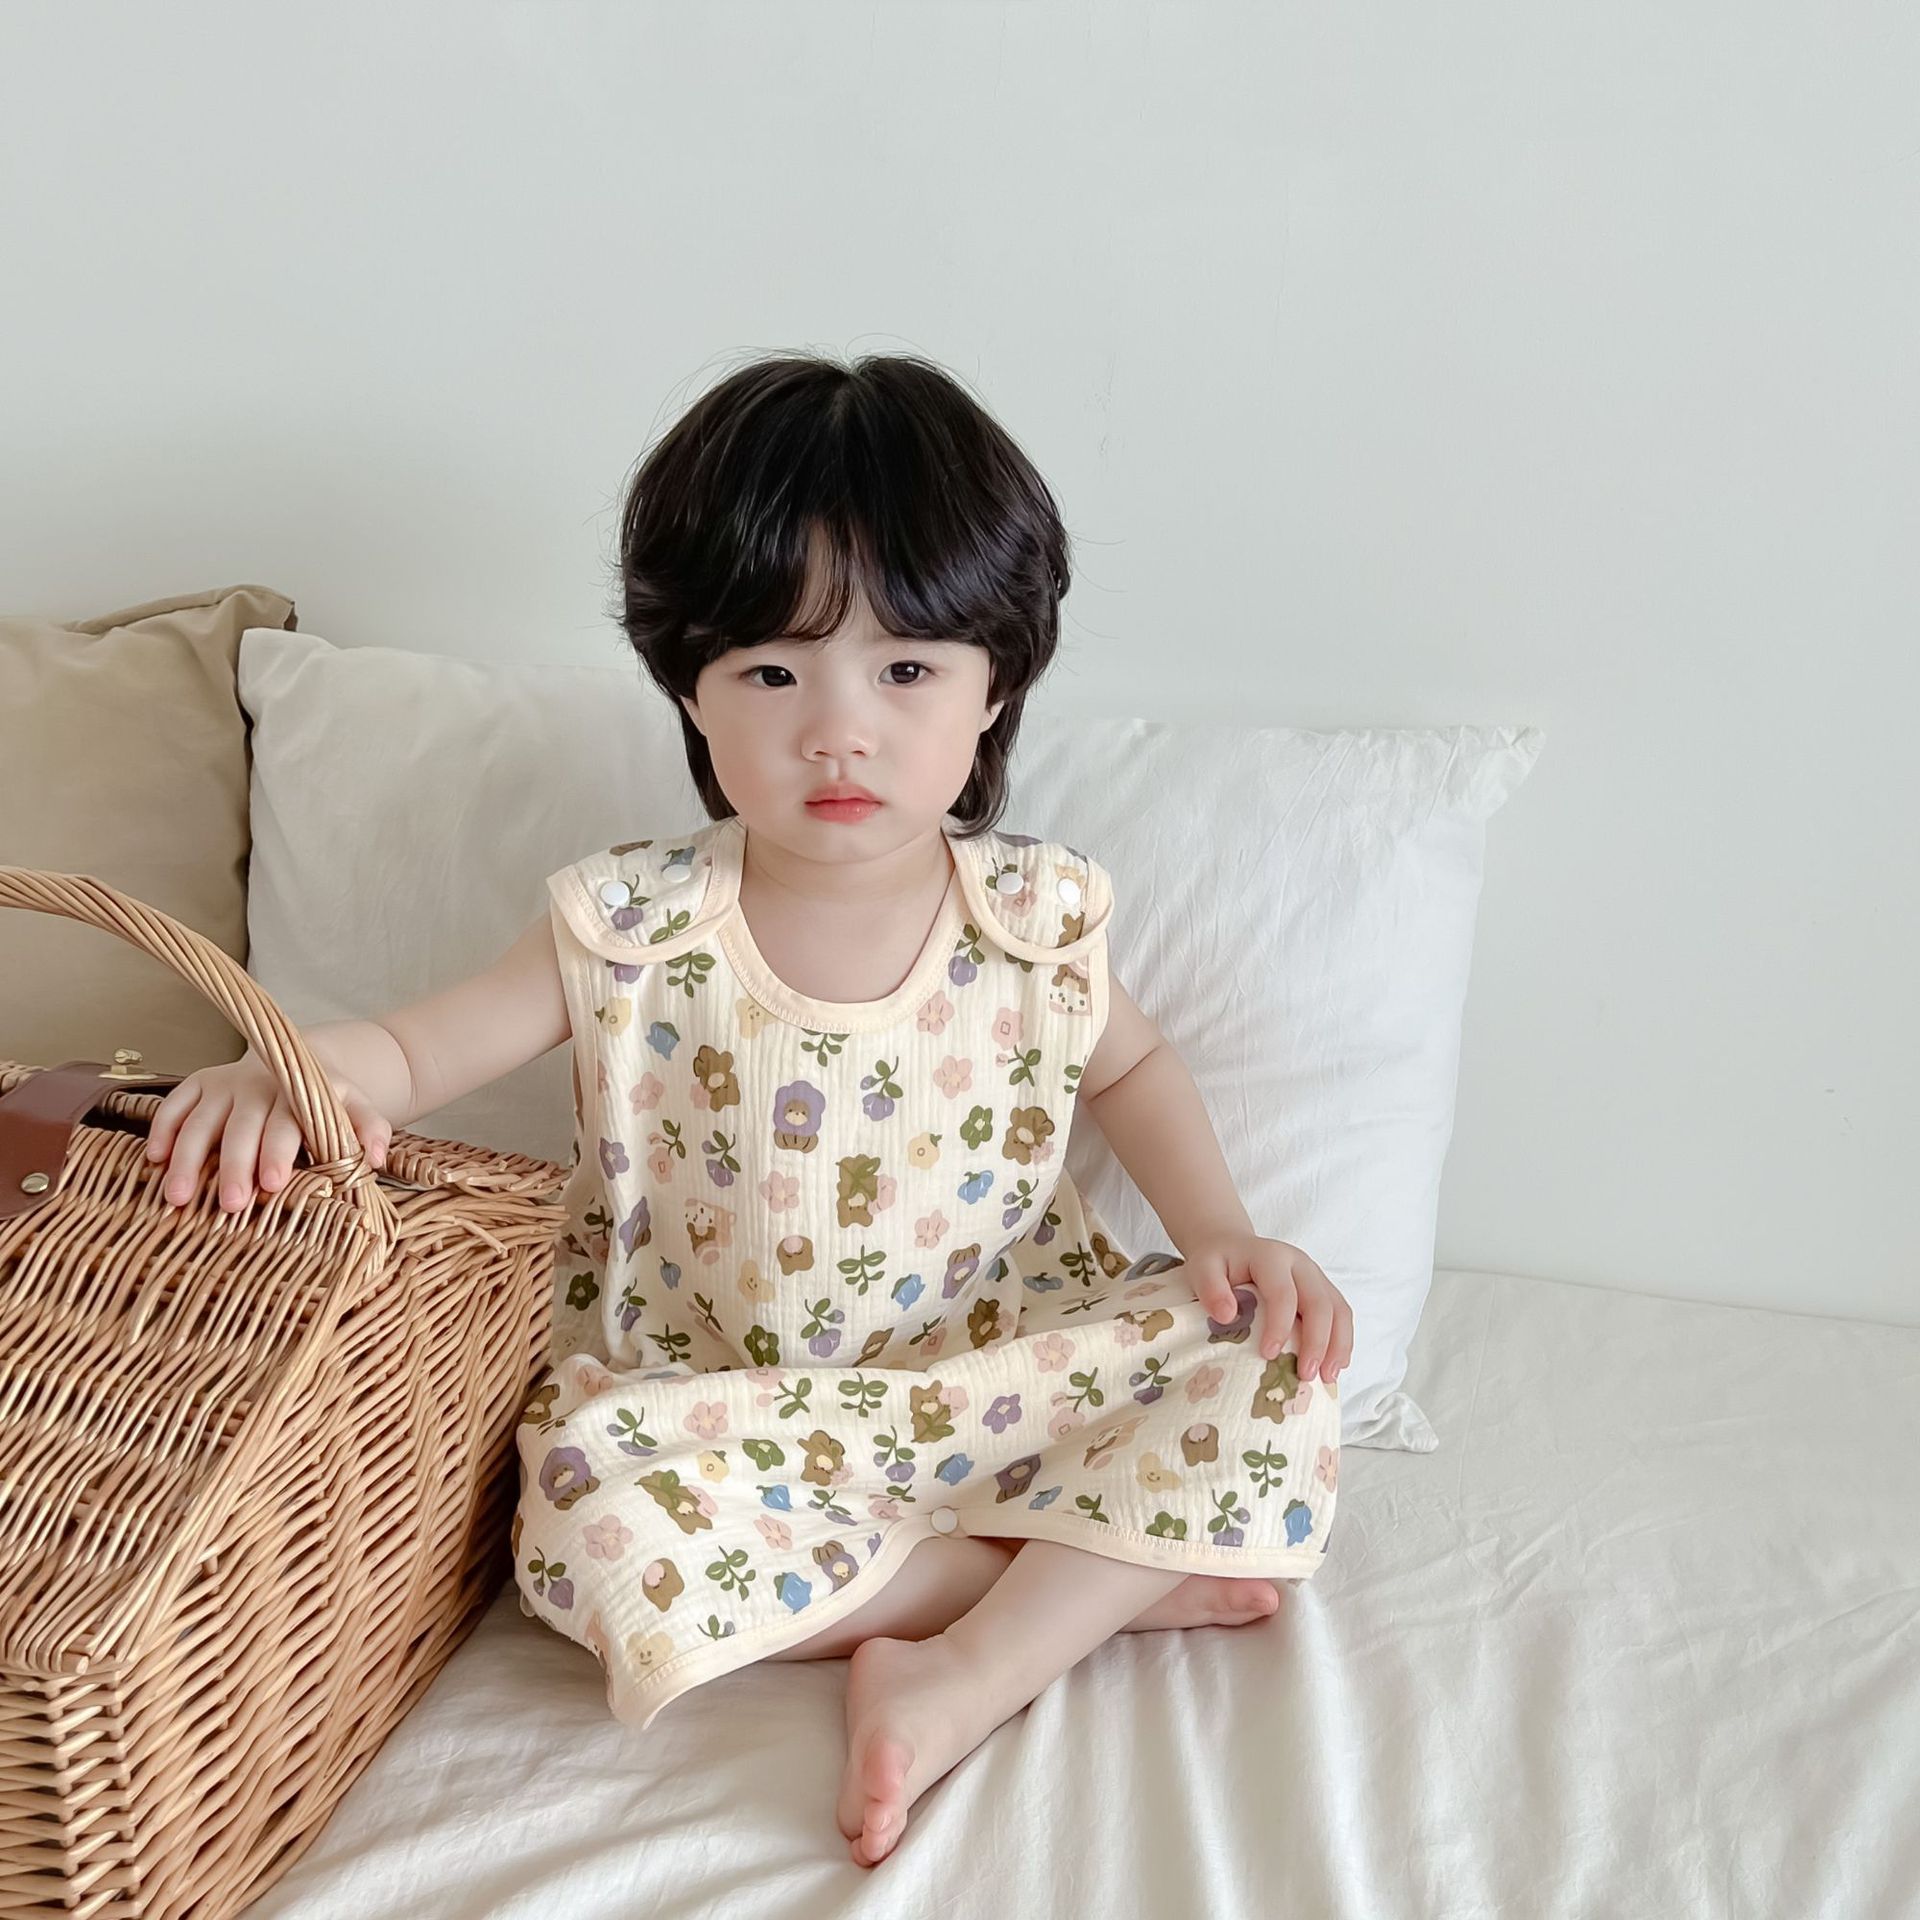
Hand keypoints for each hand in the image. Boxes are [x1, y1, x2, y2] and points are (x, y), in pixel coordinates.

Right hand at [143, 1053, 391, 1213]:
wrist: (298, 1056)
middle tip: (229, 1204)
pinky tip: (154, 1159)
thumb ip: (369, 1128)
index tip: (272, 1184)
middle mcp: (258, 1086)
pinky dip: (162, 1129)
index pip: (286, 1126)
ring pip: (201, 1121)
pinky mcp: (200, 1082)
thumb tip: (377, 1159)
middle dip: (234, 1166)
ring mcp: (225, 1084)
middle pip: (241, 1129)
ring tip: (179, 1197)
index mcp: (298, 1094)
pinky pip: (175, 1104)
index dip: (277, 1153)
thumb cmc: (325, 1097)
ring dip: (188, 1158)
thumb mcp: (355, 1105)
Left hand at [1178, 1232, 1353, 1381]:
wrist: (1232, 1248)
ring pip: (1339, 1309)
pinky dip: (1342, 1341)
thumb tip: (1226, 1316)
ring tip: (1328, 1377)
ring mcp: (1315, 1276)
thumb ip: (1211, 1288)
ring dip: (1337, 1345)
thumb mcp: (1202, 1268)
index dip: (1280, 1325)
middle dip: (1317, 1342)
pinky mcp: (1322, 1289)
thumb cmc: (1217, 1263)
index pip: (1283, 1293)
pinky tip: (1335, 1365)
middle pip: (1320, 1303)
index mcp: (1271, 1257)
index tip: (1268, 1354)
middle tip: (1305, 1375)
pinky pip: (1341, 1314)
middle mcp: (1300, 1264)